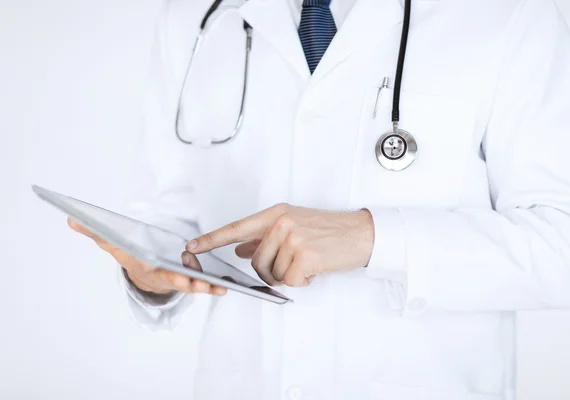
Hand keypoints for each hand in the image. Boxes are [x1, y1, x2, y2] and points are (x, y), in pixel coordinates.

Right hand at [67, 218, 226, 295]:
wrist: (144, 277)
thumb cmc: (132, 256)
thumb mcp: (114, 244)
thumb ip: (96, 232)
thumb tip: (71, 218)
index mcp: (146, 265)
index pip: (151, 267)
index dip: (159, 269)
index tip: (167, 271)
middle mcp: (162, 275)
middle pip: (174, 278)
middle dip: (185, 281)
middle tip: (197, 283)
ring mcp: (177, 279)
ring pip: (191, 284)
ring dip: (204, 287)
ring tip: (219, 287)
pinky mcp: (190, 280)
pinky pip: (202, 284)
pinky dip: (212, 287)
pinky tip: (225, 287)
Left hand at [185, 204, 374, 286]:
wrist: (361, 234)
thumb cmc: (328, 231)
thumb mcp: (294, 225)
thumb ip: (264, 237)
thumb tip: (240, 249)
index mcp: (276, 214)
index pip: (236, 228)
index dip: (212, 239)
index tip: (192, 247)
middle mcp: (282, 223)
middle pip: (256, 261)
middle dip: (270, 270)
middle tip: (292, 265)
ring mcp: (293, 239)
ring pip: (273, 274)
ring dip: (289, 276)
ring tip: (308, 262)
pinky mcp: (305, 256)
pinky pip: (290, 281)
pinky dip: (302, 281)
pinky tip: (315, 269)